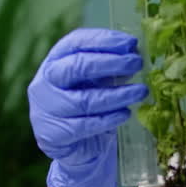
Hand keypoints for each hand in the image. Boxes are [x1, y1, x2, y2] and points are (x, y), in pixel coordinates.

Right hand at [28, 28, 148, 186]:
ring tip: (140, 91)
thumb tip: (134, 53)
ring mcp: (46, 109)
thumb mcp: (95, 81)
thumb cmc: (86, 105)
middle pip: (76, 67)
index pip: (75, 43)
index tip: (131, 43)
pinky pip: (85, 126)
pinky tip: (126, 113)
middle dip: (110, 63)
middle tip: (136, 63)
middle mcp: (45, 82)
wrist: (74, 146)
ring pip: (84, 100)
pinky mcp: (52, 134)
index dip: (103, 40)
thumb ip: (109, 67)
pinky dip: (109, 119)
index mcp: (54, 61)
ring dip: (117, 94)